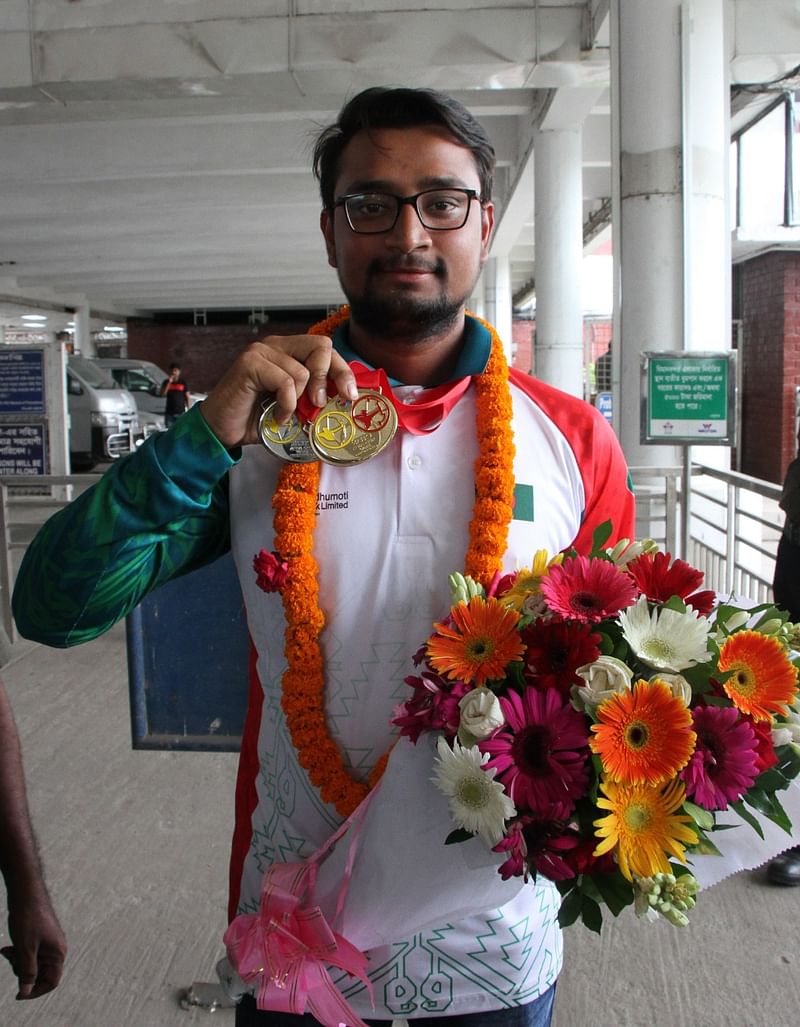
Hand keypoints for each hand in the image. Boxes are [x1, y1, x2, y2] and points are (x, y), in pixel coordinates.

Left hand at [3, 887, 65, 998]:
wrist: (26, 892)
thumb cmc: (28, 919)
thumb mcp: (25, 949)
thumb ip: (27, 972)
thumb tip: (26, 992)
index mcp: (58, 953)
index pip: (51, 982)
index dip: (35, 991)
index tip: (18, 994)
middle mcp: (56, 948)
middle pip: (41, 974)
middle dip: (22, 972)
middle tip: (11, 961)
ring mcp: (48, 942)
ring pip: (32, 963)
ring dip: (18, 962)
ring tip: (7, 951)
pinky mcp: (39, 936)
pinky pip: (29, 952)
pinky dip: (18, 953)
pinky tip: (7, 948)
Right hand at [199, 333, 357, 447]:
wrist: (221, 430)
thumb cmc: (255, 418)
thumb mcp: (295, 407)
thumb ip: (315, 397)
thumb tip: (345, 402)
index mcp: (288, 351)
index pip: (325, 349)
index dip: (342, 370)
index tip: (350, 394)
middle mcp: (275, 346)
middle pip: (321, 347)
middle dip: (328, 378)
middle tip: (319, 403)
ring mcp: (261, 352)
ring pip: (303, 372)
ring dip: (299, 402)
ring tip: (284, 414)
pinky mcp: (250, 364)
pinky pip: (285, 383)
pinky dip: (285, 405)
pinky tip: (276, 415)